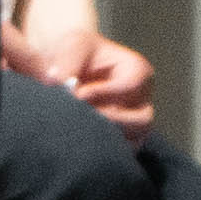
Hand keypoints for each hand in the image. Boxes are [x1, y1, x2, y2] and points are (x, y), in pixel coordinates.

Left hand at [1, 21, 160, 136]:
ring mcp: (135, 122)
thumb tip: (59, 85)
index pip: (130, 87)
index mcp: (137, 71)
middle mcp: (142, 99)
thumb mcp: (72, 46)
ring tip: (79, 131)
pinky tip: (80, 143)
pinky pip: (121, 153)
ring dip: (107, 139)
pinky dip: (103, 151)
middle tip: (82, 119)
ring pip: (134, 140)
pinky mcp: (123, 139)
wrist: (68, 66)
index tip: (78, 95)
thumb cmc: (74, 51)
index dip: (104, 93)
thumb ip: (67, 64)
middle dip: (112, 122)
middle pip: (142, 120)